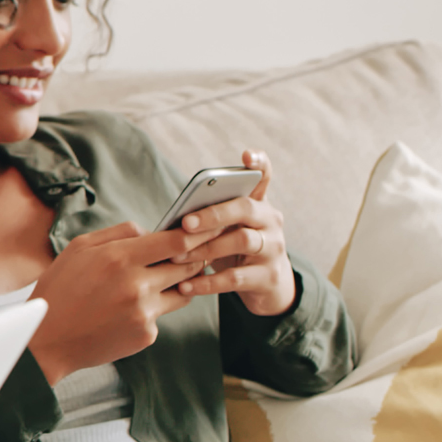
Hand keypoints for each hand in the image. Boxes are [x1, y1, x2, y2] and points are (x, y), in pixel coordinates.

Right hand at [28, 221, 210, 384]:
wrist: (48, 340)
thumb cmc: (59, 290)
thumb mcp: (79, 248)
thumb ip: (117, 233)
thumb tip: (151, 232)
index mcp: (119, 258)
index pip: (177, 242)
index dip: (198, 234)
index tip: (207, 230)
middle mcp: (136, 285)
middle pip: (187, 266)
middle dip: (191, 260)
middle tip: (185, 257)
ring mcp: (143, 312)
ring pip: (182, 293)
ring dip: (176, 285)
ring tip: (153, 284)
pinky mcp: (146, 334)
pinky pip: (161, 316)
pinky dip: (151, 310)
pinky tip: (126, 312)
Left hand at [168, 150, 296, 316]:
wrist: (267, 286)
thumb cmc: (234, 249)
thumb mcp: (226, 230)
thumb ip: (207, 218)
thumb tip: (168, 222)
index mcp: (258, 203)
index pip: (264, 176)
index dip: (259, 164)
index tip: (246, 155)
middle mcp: (270, 221)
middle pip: (246, 208)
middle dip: (214, 214)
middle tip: (185, 223)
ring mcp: (273, 248)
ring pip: (241, 241)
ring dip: (206, 248)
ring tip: (177, 257)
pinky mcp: (268, 277)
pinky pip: (236, 278)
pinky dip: (208, 282)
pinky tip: (186, 285)